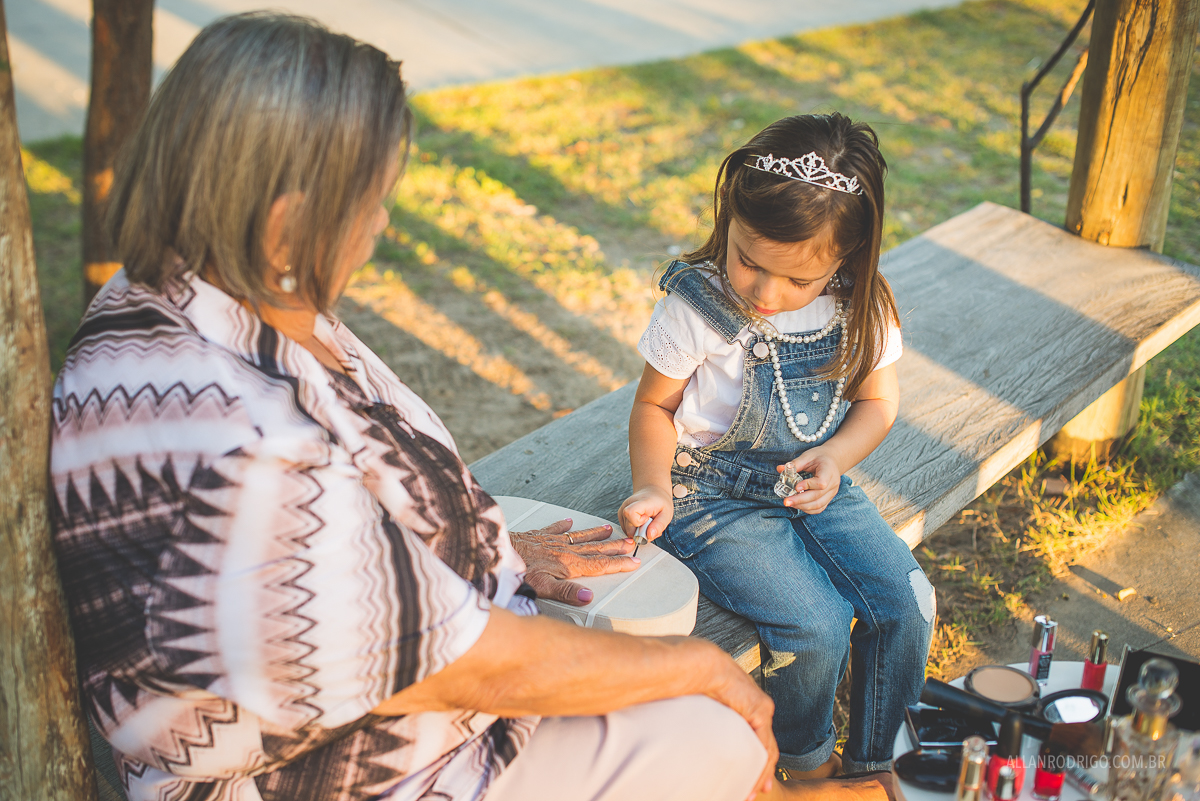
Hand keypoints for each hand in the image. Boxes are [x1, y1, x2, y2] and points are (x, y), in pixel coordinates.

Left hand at [509, 518, 638, 605]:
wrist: (495, 552)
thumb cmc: (516, 573)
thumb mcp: (542, 588)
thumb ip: (566, 592)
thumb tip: (588, 597)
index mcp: (568, 565)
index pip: (599, 565)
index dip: (618, 564)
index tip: (634, 561)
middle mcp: (563, 551)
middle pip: (594, 549)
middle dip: (614, 547)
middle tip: (631, 543)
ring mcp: (551, 541)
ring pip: (579, 537)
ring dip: (595, 534)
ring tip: (609, 529)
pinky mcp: (537, 536)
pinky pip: (555, 528)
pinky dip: (564, 525)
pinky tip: (570, 521)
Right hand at [617, 485, 673, 540]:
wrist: (652, 492)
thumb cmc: (660, 502)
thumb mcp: (666, 514)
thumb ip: (659, 525)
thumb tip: (649, 536)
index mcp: (640, 502)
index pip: (630, 513)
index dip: (639, 522)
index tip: (648, 519)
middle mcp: (627, 505)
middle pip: (628, 528)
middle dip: (641, 532)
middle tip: (650, 524)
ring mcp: (622, 510)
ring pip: (627, 531)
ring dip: (638, 532)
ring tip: (646, 523)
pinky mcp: (620, 515)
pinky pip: (626, 530)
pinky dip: (634, 530)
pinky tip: (641, 524)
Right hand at [699, 644, 778, 799]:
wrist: (695, 663)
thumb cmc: (687, 676)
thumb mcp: (697, 705)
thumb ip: (702, 717)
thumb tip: (685, 731)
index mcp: (741, 700)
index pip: (753, 736)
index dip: (751, 760)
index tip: (743, 781)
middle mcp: (755, 704)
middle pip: (763, 745)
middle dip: (759, 772)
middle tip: (751, 794)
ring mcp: (760, 707)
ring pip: (766, 749)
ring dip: (760, 775)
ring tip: (751, 794)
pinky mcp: (760, 711)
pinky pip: (764, 746)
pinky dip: (761, 767)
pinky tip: (754, 783)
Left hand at [779, 449, 839, 513]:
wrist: (833, 460)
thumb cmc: (820, 457)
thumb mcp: (808, 456)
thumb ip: (795, 464)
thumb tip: (779, 468)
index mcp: (829, 471)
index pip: (821, 482)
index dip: (808, 486)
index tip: (796, 487)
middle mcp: (833, 484)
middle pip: (817, 496)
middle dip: (800, 500)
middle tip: (786, 501)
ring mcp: (832, 493)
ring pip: (818, 505)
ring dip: (802, 506)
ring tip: (789, 503)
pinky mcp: (829, 498)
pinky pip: (819, 508)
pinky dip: (807, 508)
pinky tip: (797, 505)